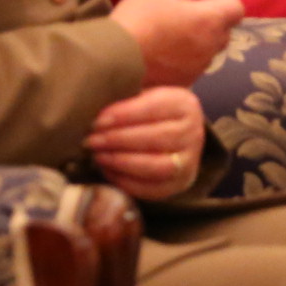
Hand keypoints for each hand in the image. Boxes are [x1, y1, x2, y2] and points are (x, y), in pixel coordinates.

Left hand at [84, 86, 207, 199]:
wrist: (173, 133)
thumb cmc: (148, 112)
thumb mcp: (142, 96)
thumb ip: (123, 101)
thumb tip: (94, 117)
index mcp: (184, 104)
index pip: (153, 108)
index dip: (123, 115)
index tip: (97, 121)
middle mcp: (194, 132)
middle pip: (155, 138)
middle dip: (118, 140)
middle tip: (91, 141)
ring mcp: (189, 161)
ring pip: (157, 166)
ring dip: (122, 162)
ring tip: (98, 156)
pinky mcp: (180, 183)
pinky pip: (153, 189)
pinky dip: (126, 181)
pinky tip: (108, 170)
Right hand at [108, 0, 243, 85]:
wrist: (114, 61)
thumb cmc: (138, 19)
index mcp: (210, 21)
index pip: (236, 7)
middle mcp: (210, 47)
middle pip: (223, 30)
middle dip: (211, 18)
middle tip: (187, 12)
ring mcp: (198, 69)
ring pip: (208, 50)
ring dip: (198, 39)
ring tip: (172, 33)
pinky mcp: (183, 84)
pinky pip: (192, 67)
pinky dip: (185, 58)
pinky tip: (163, 53)